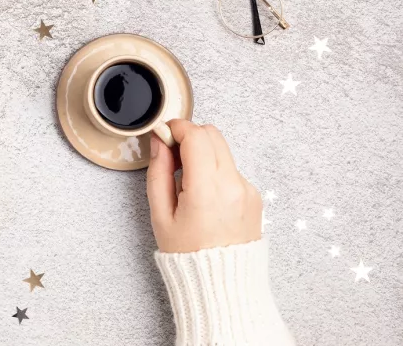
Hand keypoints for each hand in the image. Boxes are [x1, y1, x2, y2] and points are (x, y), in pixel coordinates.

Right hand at [146, 119, 262, 252]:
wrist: (221, 284)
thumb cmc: (188, 254)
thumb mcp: (160, 214)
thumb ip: (159, 171)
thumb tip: (159, 142)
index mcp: (207, 189)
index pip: (196, 136)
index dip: (177, 128)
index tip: (164, 134)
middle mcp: (233, 185)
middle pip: (212, 134)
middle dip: (190, 136)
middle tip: (173, 155)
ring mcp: (247, 190)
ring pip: (223, 150)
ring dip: (203, 153)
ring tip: (187, 182)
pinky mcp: (254, 196)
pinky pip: (232, 169)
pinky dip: (215, 171)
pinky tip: (204, 195)